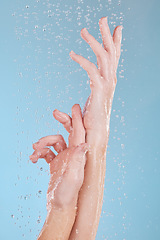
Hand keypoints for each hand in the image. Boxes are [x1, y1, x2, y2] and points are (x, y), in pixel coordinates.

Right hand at [30, 104, 87, 209]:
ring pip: (54, 141)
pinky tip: (33, 158)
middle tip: (55, 112)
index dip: (77, 119)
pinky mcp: (56, 162)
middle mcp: (73, 154)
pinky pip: (47, 151)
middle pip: (69, 131)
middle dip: (62, 121)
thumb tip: (84, 144)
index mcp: (78, 155)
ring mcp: (64, 157)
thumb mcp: (72, 178)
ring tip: (35, 150)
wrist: (59, 205)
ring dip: (43, 142)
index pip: (79, 133)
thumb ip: (77, 161)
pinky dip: (39, 152)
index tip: (75, 106)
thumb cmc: (67, 194)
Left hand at [69, 17, 122, 146]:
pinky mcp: (100, 89)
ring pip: (104, 57)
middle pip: (112, 52)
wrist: (96, 137)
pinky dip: (82, 60)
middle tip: (103, 18)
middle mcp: (110, 81)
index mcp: (108, 82)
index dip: (115, 43)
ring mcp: (107, 85)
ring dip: (95, 41)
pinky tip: (71, 54)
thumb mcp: (79, 114)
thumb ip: (68, 112)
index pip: (114, 59)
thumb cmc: (89, 126)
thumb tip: (54, 112)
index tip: (116, 29)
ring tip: (83, 30)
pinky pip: (92, 70)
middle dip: (108, 34)